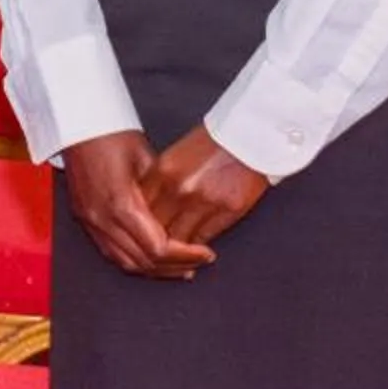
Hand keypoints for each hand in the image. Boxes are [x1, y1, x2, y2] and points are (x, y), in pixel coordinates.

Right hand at [63, 130, 216, 278]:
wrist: (76, 125)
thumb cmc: (111, 133)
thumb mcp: (148, 158)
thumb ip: (164, 192)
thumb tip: (186, 216)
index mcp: (121, 203)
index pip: (158, 248)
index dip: (185, 255)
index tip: (204, 253)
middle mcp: (102, 219)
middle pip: (144, 262)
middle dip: (174, 267)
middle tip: (199, 262)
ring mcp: (90, 221)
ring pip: (126, 263)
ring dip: (155, 269)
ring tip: (179, 267)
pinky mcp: (84, 219)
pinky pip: (111, 252)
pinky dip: (134, 260)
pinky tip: (150, 259)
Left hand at [143, 125, 269, 249]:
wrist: (247, 135)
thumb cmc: (213, 142)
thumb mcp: (176, 155)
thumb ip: (160, 181)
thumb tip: (149, 208)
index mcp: (162, 171)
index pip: (140, 209)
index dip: (140, 224)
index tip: (143, 231)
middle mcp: (178, 188)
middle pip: (155, 227)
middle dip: (155, 240)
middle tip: (157, 248)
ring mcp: (202, 201)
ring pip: (178, 238)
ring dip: (177, 249)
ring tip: (178, 254)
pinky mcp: (226, 210)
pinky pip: (202, 238)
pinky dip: (196, 246)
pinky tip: (195, 248)